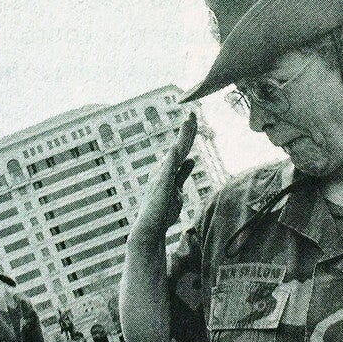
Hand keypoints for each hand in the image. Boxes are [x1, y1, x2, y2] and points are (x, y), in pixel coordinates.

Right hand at [139, 112, 196, 233]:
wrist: (149, 229)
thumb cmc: (162, 212)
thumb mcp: (177, 189)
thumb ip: (182, 174)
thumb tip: (190, 159)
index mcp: (169, 170)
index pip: (182, 149)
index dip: (188, 134)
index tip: (193, 118)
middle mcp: (164, 170)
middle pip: (179, 146)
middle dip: (186, 129)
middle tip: (192, 112)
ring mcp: (162, 177)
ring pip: (175, 154)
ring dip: (181, 137)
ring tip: (187, 122)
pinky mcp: (161, 187)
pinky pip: (168, 171)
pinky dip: (172, 159)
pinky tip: (176, 148)